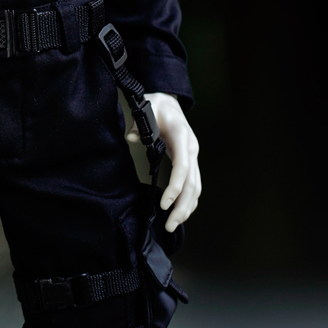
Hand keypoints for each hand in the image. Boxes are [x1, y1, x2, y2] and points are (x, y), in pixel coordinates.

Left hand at [125, 92, 200, 232]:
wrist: (170, 102)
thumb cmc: (157, 105)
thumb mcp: (146, 107)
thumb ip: (139, 123)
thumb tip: (132, 138)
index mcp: (182, 136)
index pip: (182, 167)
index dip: (175, 187)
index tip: (164, 204)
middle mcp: (191, 148)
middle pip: (192, 183)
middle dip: (182, 206)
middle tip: (169, 225)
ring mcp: (193, 156)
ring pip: (196, 187)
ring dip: (187, 208)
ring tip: (173, 225)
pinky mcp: (191, 162)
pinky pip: (194, 185)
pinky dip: (189, 201)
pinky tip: (181, 213)